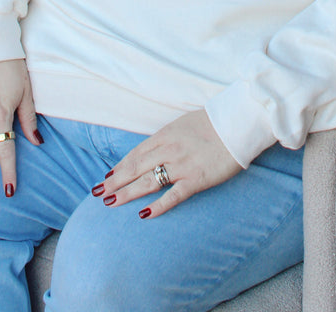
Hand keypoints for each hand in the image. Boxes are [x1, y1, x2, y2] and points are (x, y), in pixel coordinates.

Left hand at [96, 110, 240, 218]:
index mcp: (165, 135)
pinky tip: (144, 214)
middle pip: (136, 168)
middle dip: (116, 181)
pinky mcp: (195, 179)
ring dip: (127, 193)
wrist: (237, 123)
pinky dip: (158, 205)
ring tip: (111, 202)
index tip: (107, 177)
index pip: (136, 153)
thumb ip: (168, 137)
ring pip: (148, 181)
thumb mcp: (184, 124)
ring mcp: (181, 165)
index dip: (120, 166)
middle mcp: (168, 150)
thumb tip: (155, 148)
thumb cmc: (213, 122)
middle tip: (99, 193)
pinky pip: (173, 195)